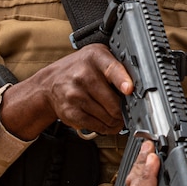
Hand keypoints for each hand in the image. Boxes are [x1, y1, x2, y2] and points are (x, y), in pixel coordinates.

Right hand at [0, 45, 132, 139]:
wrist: (50, 82)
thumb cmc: (80, 69)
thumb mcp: (98, 58)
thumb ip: (117, 68)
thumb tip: (136, 89)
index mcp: (95, 57)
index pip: (112, 69)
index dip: (122, 80)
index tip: (129, 89)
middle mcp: (83, 74)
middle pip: (113, 102)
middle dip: (124, 111)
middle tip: (127, 112)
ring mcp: (75, 94)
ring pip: (107, 116)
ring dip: (116, 121)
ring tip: (117, 118)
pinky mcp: (70, 111)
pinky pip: (95, 125)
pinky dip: (105, 128)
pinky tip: (107, 124)